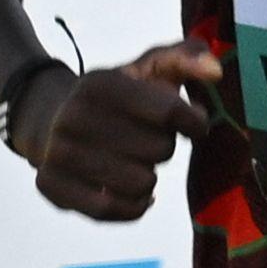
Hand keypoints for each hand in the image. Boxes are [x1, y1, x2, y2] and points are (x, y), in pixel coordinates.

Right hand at [20, 38, 220, 221]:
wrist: (51, 117)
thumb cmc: (118, 94)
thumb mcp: (150, 66)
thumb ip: (188, 57)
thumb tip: (215, 71)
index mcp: (100, 85)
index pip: (169, 112)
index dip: (194, 122)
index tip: (194, 123)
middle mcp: (73, 118)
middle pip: (160, 151)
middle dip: (165, 146)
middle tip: (149, 138)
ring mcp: (58, 155)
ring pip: (141, 184)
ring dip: (150, 176)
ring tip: (137, 161)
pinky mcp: (52, 187)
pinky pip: (111, 210)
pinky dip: (134, 205)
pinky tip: (135, 191)